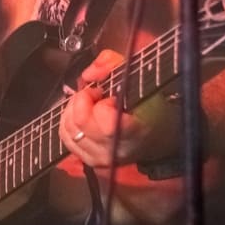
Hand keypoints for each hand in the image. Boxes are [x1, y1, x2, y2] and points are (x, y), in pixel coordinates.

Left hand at [59, 50, 175, 168]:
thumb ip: (112, 63)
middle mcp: (116, 149)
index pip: (106, 124)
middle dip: (83, 100)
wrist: (158, 133)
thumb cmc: (152, 104)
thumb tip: (88, 74)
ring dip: (73, 109)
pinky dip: (69, 121)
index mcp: (135, 131)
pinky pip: (66, 138)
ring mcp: (100, 158)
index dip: (103, 104)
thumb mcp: (139, 75)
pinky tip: (82, 114)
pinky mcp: (89, 161)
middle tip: (96, 93)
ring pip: (68, 130)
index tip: (112, 97)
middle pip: (81, 123)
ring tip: (90, 102)